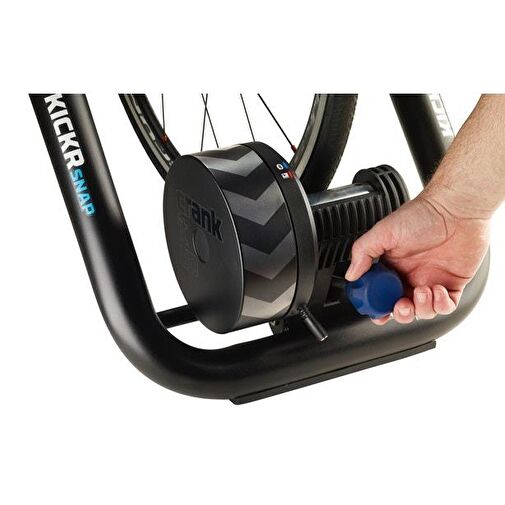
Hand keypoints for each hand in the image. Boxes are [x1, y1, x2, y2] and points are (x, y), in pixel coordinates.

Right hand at [345, 191, 489, 324]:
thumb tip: (351, 274)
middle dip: (399, 313)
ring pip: (422, 311)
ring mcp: (430, 280)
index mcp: (391, 266)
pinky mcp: (452, 284)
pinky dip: (441, 305)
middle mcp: (409, 275)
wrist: (456, 209)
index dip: (377, 306)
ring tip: (422, 291)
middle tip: (400, 304)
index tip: (375, 308)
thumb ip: (362, 252)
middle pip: (400, 308)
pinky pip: (446, 306)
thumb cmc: (422, 214)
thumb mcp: (382, 232)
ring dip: (421, 307)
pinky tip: (437, 290)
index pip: (379, 294)